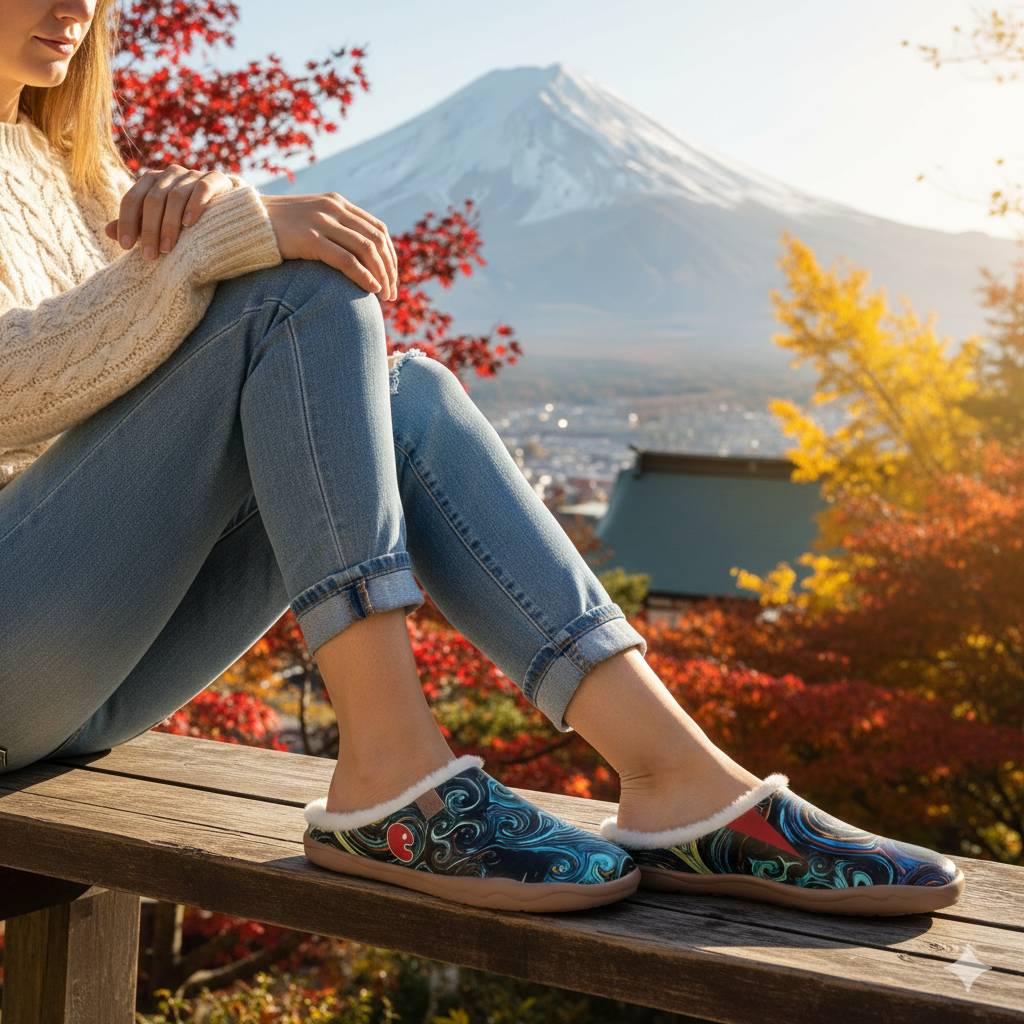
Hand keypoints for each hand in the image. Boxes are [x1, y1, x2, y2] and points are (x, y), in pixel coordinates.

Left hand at [104, 165, 233, 259]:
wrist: (227, 207)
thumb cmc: (187, 218)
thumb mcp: (159, 222)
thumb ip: (136, 225)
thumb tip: (108, 232)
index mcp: (151, 181)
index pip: (132, 199)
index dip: (127, 222)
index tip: (126, 247)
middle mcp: (169, 173)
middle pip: (153, 200)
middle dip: (149, 229)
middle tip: (149, 256)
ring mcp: (192, 174)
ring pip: (175, 196)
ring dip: (169, 224)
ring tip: (167, 249)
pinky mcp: (215, 178)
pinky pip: (201, 189)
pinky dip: (194, 205)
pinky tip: (189, 224)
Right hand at [259, 193, 397, 300]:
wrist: (242, 223)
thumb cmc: (276, 230)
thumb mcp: (310, 223)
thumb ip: (332, 231)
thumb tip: (355, 258)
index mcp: (337, 203)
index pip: (378, 229)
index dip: (390, 256)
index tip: (392, 278)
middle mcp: (333, 208)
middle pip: (376, 241)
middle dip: (389, 270)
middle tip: (392, 295)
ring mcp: (321, 221)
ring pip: (366, 250)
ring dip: (381, 276)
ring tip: (385, 297)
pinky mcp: (309, 238)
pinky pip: (346, 259)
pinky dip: (364, 276)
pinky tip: (372, 290)